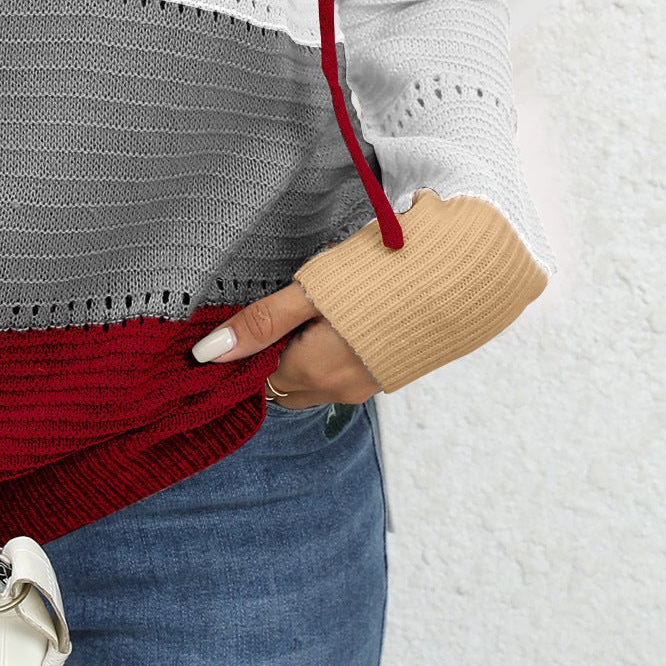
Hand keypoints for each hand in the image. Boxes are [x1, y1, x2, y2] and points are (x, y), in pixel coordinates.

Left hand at [191, 282, 381, 408]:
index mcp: (316, 373)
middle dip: (272, 356)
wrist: (457, 275)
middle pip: (282, 384)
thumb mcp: (310, 292)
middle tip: (277, 313)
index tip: (250, 320)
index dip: (248, 349)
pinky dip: (325, 355)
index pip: (258, 376)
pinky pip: (338, 374)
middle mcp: (339, 390)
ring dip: (300, 354)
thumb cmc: (380, 276)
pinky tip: (335, 320)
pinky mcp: (384, 373)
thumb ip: (261, 322)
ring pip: (310, 380)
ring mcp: (365, 385)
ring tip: (307, 312)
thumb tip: (209, 352)